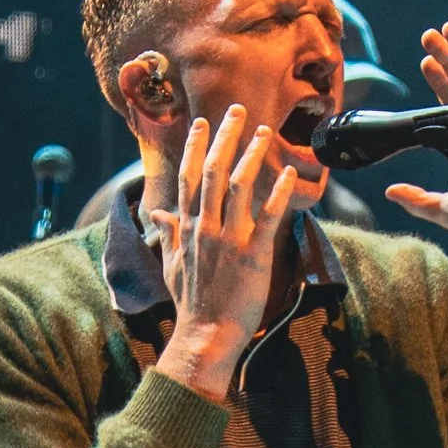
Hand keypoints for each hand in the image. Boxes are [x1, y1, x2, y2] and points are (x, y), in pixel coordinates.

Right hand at [154, 107, 297, 402]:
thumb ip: (167, 234)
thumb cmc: (190, 303)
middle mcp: (205, 227)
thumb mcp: (171, 265)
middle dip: (225, 137)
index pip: (188, 177)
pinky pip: (268, 217)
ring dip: (252, 155)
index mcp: (187, 228)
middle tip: (237, 110)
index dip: (195, 146)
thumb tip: (157, 213)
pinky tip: (290, 173)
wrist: (205, 336)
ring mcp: (228, 239)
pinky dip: (279, 193)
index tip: (201, 122)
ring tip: (265, 131)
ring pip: (239, 186)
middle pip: (213, 171)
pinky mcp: (253, 255)